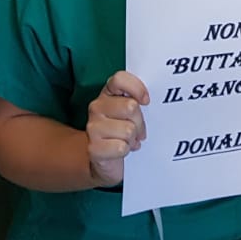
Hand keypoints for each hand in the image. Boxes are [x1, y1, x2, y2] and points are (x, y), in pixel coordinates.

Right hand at [86, 70, 148, 186]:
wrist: (105, 160)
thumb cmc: (123, 131)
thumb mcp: (131, 112)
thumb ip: (137, 99)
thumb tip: (148, 99)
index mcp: (107, 93)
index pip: (119, 79)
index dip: (136, 88)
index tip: (146, 101)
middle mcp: (96, 107)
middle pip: (130, 107)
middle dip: (140, 122)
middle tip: (137, 130)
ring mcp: (92, 127)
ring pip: (128, 130)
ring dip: (133, 139)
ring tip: (128, 141)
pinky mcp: (93, 148)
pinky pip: (120, 147)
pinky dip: (126, 151)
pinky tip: (121, 150)